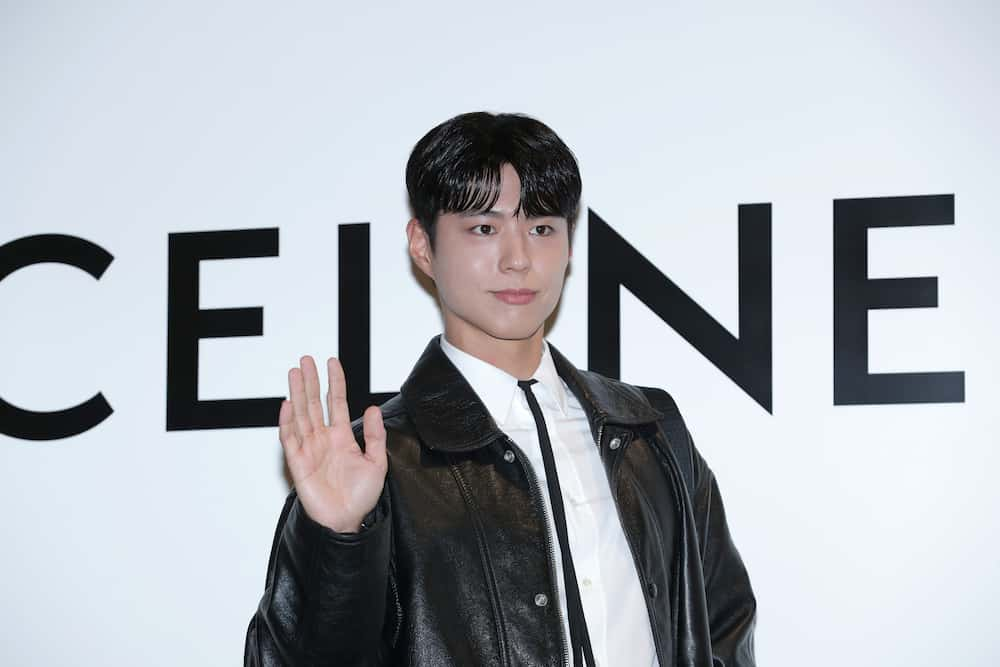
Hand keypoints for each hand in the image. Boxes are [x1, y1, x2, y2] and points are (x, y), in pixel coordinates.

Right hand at [280, 355, 386, 532]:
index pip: (335, 402)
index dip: (334, 382)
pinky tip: (288, 404)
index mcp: (341, 437)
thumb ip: (374, 435)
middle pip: (314, 403)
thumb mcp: (377, 463)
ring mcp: (309, 449)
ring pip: (300, 415)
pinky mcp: (298, 463)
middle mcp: (323, 439)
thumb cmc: (360, 497)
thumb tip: (372, 409)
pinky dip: (287, 422)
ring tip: (294, 372)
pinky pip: (290, 439)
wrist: (347, 522)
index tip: (332, 362)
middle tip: (306, 360)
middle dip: (310, 381)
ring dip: (297, 393)